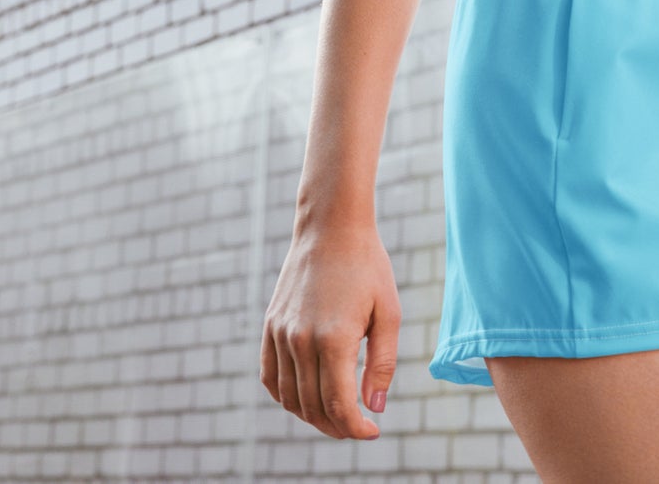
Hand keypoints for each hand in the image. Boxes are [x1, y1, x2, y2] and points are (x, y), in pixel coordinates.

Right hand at [260, 220, 399, 439]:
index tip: (372, 431)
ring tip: (336, 415)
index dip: (355, 428)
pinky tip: (305, 397)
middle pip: (313, 407)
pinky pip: (269, 376)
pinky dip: (285, 396)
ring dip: (311, 416)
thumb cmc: (367, 266)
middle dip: (337, 426)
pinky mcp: (270, 324)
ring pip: (289, 397)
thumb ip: (382, 363)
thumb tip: (374, 408)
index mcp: (333, 339)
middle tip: (357, 426)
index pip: (338, 405)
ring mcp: (281, 333)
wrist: (332, 226)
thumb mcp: (388, 312)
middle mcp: (300, 340)